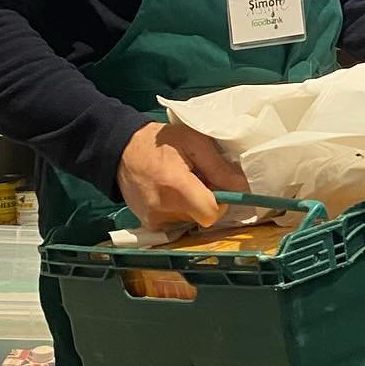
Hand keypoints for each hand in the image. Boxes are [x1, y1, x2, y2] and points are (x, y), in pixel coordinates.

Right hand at [116, 122, 247, 230]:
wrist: (122, 150)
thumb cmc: (161, 141)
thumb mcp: (194, 141)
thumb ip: (219, 167)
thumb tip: (242, 186)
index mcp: (175, 187)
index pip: (211, 213)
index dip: (221, 202)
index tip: (217, 186)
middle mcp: (162, 209)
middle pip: (202, 217)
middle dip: (207, 201)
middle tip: (199, 179)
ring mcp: (153, 220)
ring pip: (190, 221)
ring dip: (193, 204)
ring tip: (182, 182)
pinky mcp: (149, 224)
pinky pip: (176, 222)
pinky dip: (180, 209)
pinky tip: (171, 191)